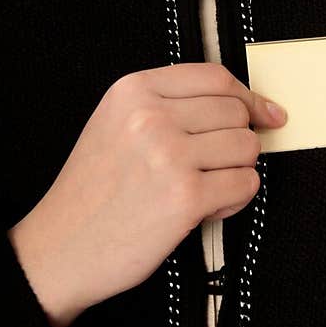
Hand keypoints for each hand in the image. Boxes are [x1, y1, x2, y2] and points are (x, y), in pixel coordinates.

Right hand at [8, 62, 286, 326]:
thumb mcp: (117, 124)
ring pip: (247, 147)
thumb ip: (171, 106)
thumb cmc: (94, 192)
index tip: (265, 113)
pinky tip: (208, 207)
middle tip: (214, 166)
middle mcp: (150, 116)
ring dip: (237, 171)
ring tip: (205, 188)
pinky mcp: (185, 197)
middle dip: (238, 141)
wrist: (60, 249)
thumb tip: (249, 106)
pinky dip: (236, 198)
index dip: (247, 97)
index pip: (215, 77)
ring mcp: (169, 156)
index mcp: (133, 91)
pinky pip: (246, 184)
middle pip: (236, 112)